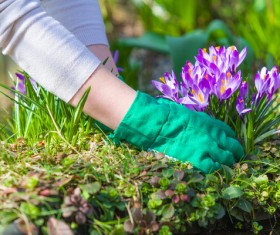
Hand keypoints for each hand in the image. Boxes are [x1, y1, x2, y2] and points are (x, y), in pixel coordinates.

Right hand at [110, 92, 243, 172]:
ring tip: (223, 166)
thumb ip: (203, 124)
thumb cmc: (173, 116)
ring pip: (226, 160)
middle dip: (235, 154)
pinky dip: (214, 169)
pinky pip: (213, 168)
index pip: (231, 135)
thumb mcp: (192, 116)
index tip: (228, 145)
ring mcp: (208, 149)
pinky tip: (210, 168)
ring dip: (226, 163)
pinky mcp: (198, 159)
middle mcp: (215, 137)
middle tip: (232, 159)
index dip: (231, 141)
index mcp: (214, 125)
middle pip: (234, 149)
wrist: (162, 124)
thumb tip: (205, 128)